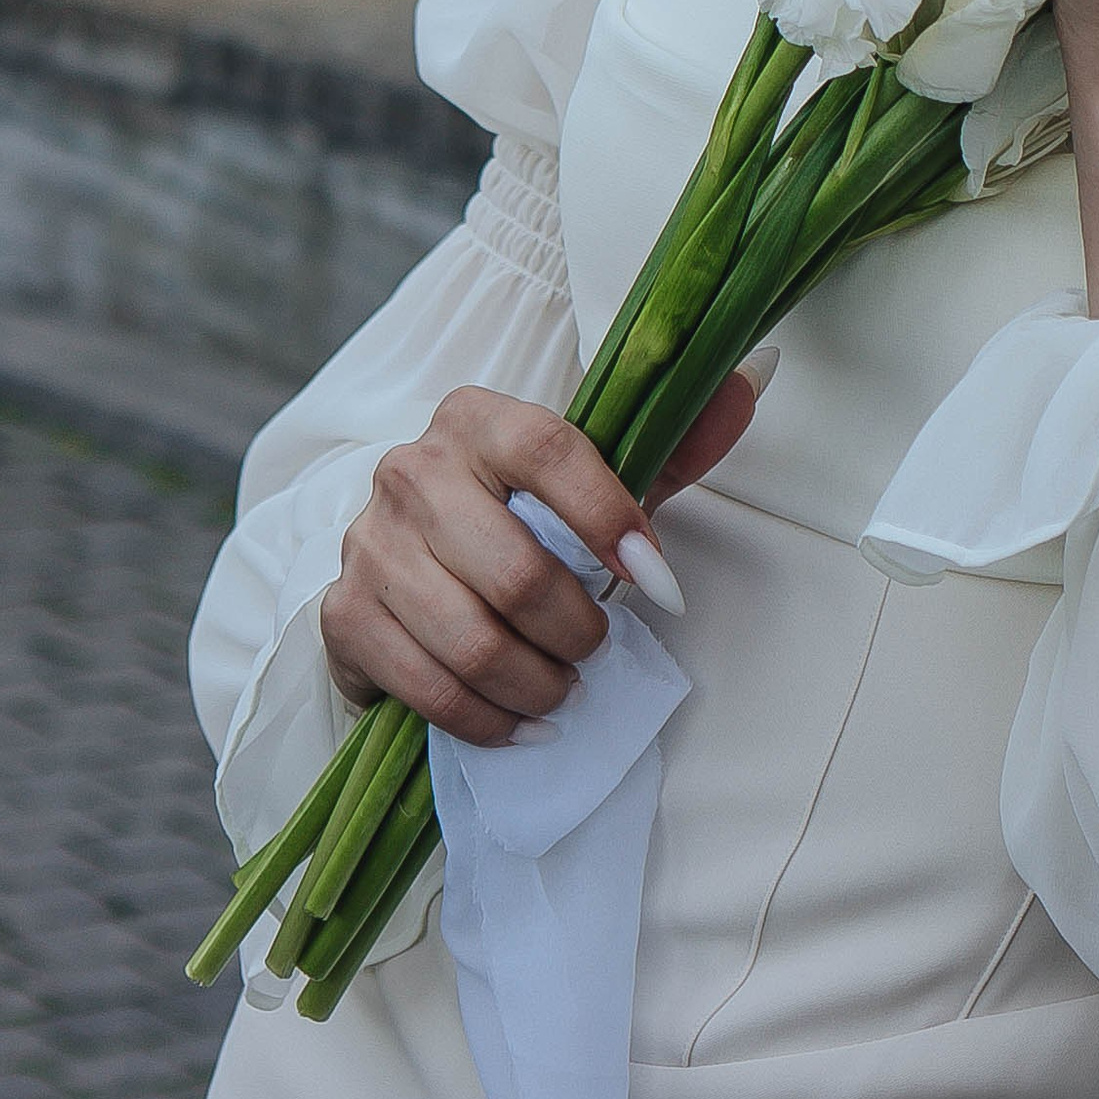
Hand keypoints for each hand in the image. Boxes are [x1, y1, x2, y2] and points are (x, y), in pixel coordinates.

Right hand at [321, 369, 760, 742]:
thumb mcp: (593, 479)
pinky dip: (488, 720)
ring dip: (537, 683)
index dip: (612, 521)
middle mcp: (411, 468)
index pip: (551, 452)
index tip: (660, 585)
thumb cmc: (517, 518)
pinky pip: (427, 686)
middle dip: (575, 630)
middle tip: (598, 648)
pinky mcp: (343, 614)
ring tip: (564, 689)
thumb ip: (672, 439)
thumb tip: (754, 378)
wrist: (407, 562)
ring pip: (471, 638)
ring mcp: (369, 542)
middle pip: (514, 568)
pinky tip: (520, 720)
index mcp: (476, 418)